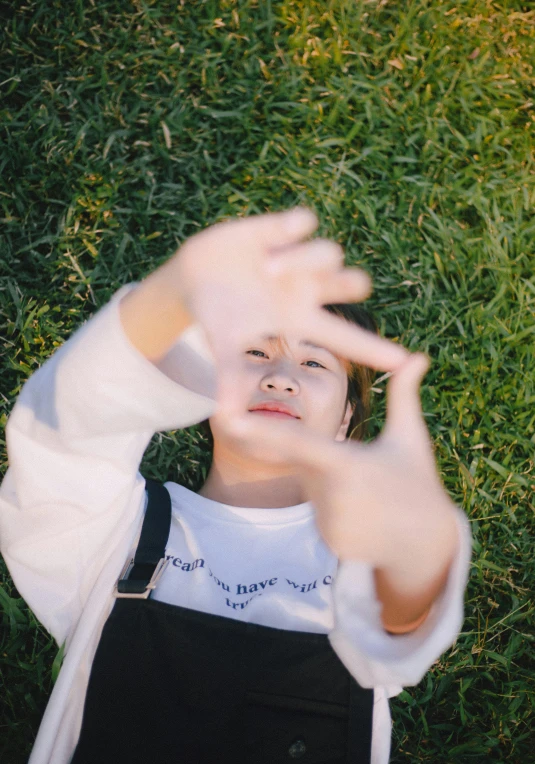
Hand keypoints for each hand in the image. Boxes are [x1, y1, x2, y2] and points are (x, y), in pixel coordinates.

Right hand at [170, 207, 408, 413]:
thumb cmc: (219, 317)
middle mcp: (309, 288)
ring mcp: (297, 257)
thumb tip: (225, 420)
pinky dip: (297, 226)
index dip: (375, 350)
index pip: (348, 339)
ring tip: (267, 270)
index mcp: (303, 320)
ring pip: (329, 253)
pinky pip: (303, 222)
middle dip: (350, 285)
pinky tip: (285, 232)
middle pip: (352, 284)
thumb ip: (228, 378)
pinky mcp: (279, 228)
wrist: (196, 278)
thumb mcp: (224, 346)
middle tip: (341, 288)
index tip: (405, 363)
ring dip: (304, 262)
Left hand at [222, 352, 458, 629]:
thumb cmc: (418, 482)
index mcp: (346, 464)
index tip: (229, 419)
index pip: (295, 443)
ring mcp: (327, 521)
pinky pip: (319, 510)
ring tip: (370, 495)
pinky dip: (337, 506)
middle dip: (323, 459)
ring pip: (313, 486)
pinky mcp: (326, 540)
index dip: (261, 430)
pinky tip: (366, 514)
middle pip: (306, 462)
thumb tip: (418, 355)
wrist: (425, 546)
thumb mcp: (411, 438)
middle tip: (352, 470)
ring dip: (334, 484)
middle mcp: (330, 495)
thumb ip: (404, 395)